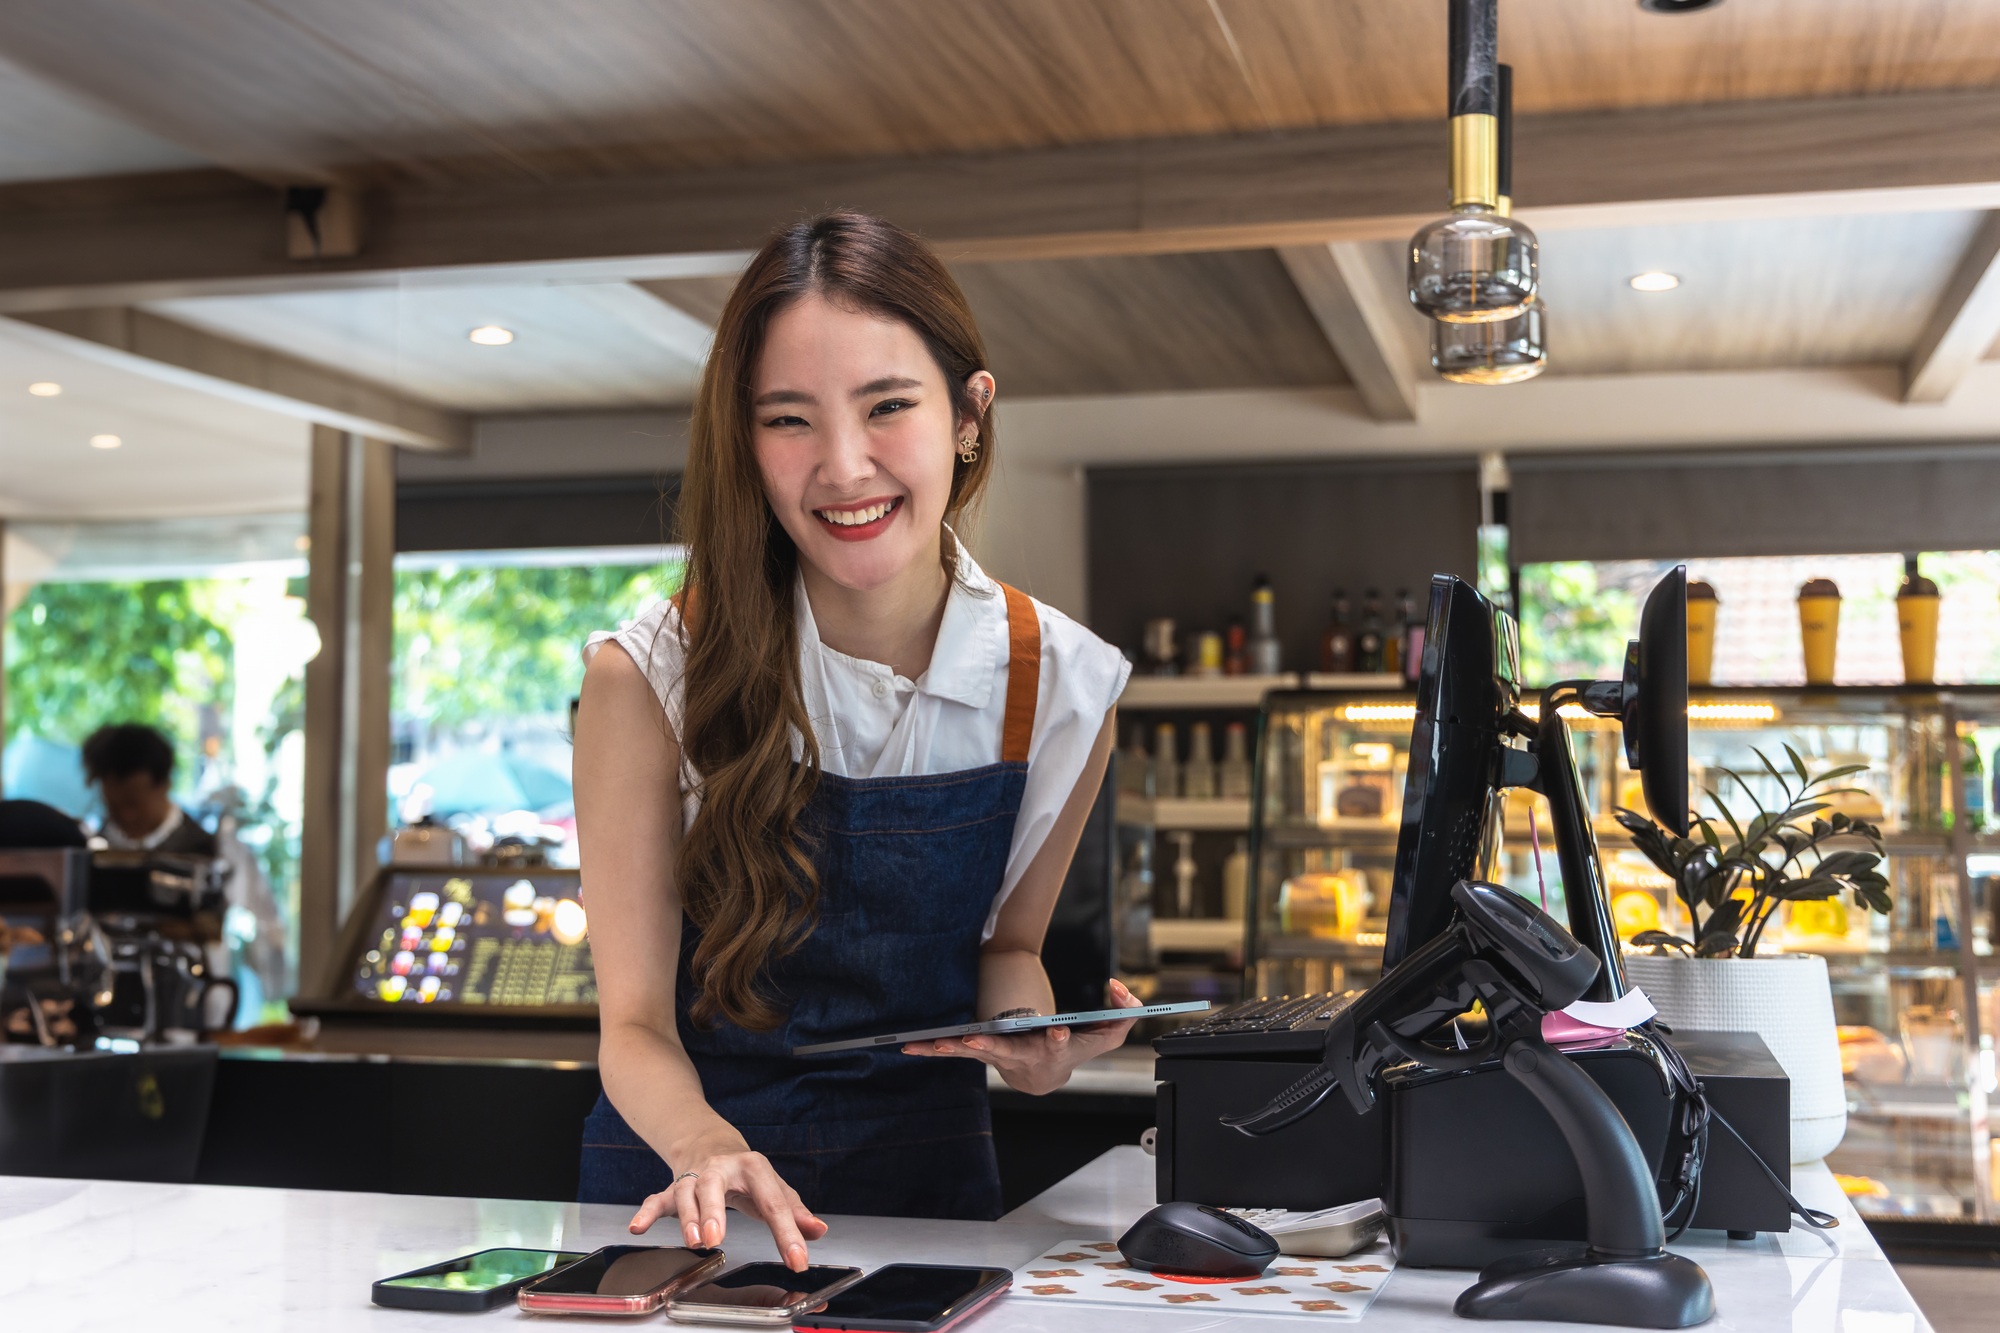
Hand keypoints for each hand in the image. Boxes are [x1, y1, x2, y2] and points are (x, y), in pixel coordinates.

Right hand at [626, 1141, 827, 1270]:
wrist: (711, 1143)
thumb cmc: (746, 1173)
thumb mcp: (774, 1188)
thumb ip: (794, 1212)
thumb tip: (817, 1231)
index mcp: (754, 1169)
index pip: (772, 1203)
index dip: (788, 1234)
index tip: (798, 1260)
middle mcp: (722, 1169)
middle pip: (714, 1186)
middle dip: (713, 1211)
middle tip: (716, 1238)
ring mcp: (695, 1178)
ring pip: (686, 1193)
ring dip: (687, 1216)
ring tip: (693, 1240)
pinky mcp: (673, 1188)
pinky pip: (657, 1199)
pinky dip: (647, 1212)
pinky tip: (638, 1227)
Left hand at [903, 978, 1144, 1095]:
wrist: (1045, 1078)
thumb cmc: (1075, 1051)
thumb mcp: (1106, 1035)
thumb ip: (1123, 1012)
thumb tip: (1117, 986)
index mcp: (1054, 1051)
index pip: (1060, 1044)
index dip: (1061, 1038)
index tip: (1059, 1032)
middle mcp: (1023, 1056)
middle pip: (1008, 1052)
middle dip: (993, 1047)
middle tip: (975, 1040)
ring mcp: (998, 1057)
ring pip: (975, 1053)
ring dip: (955, 1049)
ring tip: (938, 1041)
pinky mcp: (979, 1052)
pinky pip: (953, 1052)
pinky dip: (932, 1050)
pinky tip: (909, 1047)